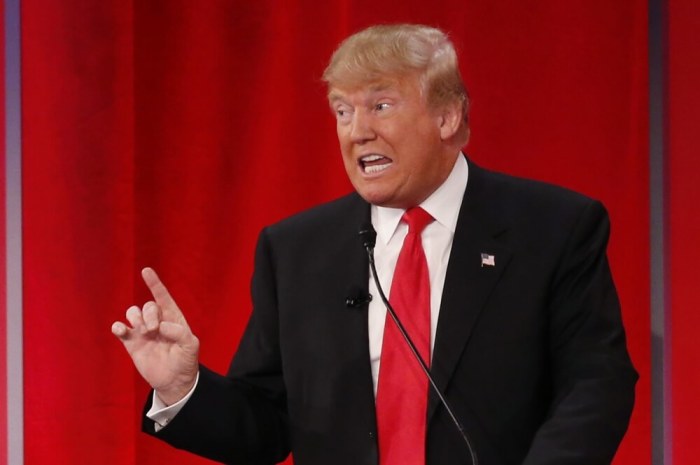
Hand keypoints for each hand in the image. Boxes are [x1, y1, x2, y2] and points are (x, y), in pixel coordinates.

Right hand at [112, 267, 199, 405]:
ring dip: (136, 318)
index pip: (163, 297)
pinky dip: (119, 327)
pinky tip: (121, 330)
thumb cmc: (186, 360)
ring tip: (144, 331)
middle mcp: (157, 321)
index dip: (155, 284)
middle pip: (147, 306)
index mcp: (173, 318)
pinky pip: (121, 329)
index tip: (146, 271)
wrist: (175, 380)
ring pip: (133, 313)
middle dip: (149, 314)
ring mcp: (143, 332)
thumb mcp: (190, 345)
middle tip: (154, 329)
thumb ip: (178, 332)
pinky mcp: (132, 343)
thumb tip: (159, 327)